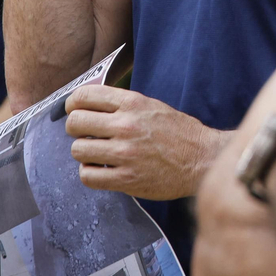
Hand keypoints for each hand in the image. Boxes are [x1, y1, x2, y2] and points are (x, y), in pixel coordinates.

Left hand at [65, 85, 227, 199]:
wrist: (202, 159)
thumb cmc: (179, 132)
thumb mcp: (152, 105)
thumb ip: (123, 104)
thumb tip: (90, 104)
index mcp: (132, 103)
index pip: (84, 97)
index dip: (73, 104)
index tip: (75, 111)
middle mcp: (126, 126)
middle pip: (75, 123)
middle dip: (76, 128)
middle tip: (85, 134)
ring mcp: (125, 153)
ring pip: (78, 150)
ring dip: (84, 152)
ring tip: (97, 154)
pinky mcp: (126, 179)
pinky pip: (88, 176)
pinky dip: (91, 173)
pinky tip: (102, 170)